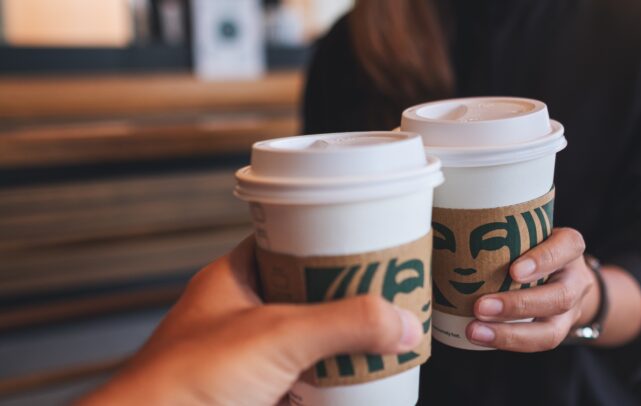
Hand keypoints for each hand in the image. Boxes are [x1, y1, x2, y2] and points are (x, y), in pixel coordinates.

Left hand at [79, 236, 422, 405]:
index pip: (288, 243)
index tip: (367, 245)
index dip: (327, 240)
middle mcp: (240, 317)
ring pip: (307, 342)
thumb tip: (399, 322)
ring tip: (382, 338)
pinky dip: (330, 384)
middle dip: (346, 300)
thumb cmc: (180, 384)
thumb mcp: (276, 336)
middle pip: (306, 296)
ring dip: (341, 344)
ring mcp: (247, 360)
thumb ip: (342, 324)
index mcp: (234, 282)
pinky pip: (304, 382)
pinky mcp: (256, 396)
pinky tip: (356, 384)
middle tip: (386, 296)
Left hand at [466, 228, 598, 351]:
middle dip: (518, 305)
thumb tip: (448, 230)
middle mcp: (575, 279)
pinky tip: (479, 336)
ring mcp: (570, 310)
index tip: (514, 270)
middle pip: (559, 297)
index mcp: (569, 246)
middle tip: (480, 306)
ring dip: (510, 334)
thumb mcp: (527, 230)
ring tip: (474, 330)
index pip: (567, 247)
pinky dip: (506, 342)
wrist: (562, 274)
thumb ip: (503, 231)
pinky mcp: (557, 330)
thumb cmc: (532, 244)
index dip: (543, 260)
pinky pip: (536, 343)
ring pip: (551, 331)